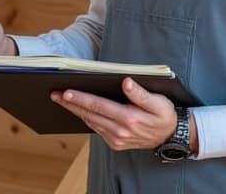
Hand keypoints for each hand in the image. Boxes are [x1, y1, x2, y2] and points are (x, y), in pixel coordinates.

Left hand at [51, 78, 176, 150]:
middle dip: (71, 104)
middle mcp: (120, 131)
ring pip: (90, 122)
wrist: (171, 136)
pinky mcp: (115, 143)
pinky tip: (78, 110)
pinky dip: (86, 119)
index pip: (99, 106)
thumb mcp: (158, 101)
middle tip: (54, 94)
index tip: (66, 92)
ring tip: (62, 100)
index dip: (81, 99)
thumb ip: (141, 93)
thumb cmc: (164, 114)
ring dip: (75, 111)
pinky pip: (96, 129)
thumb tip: (126, 82)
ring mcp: (117, 139)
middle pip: (89, 115)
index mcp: (129, 118)